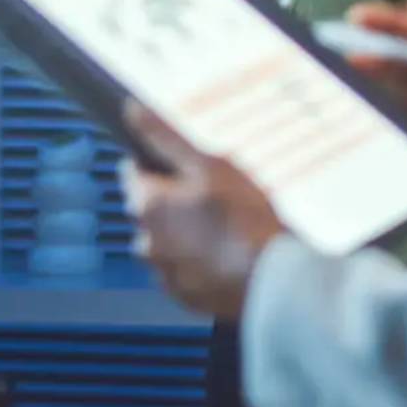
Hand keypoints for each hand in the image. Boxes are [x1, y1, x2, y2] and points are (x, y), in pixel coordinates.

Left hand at [121, 103, 285, 318]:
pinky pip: (178, 270)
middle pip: (147, 208)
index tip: (182, 170)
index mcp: (147, 204)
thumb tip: (131, 111)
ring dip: (180, 233)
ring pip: (162, 241)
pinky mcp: (181, 295)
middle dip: (170, 200)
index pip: (132, 172)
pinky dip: (192, 262)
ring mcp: (163, 271)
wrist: (274, 280)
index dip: (157, 165)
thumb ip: (164, 136)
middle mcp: (146, 240)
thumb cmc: (244, 221)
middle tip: (209, 199)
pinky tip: (220, 256)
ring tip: (219, 230)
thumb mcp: (208, 164)